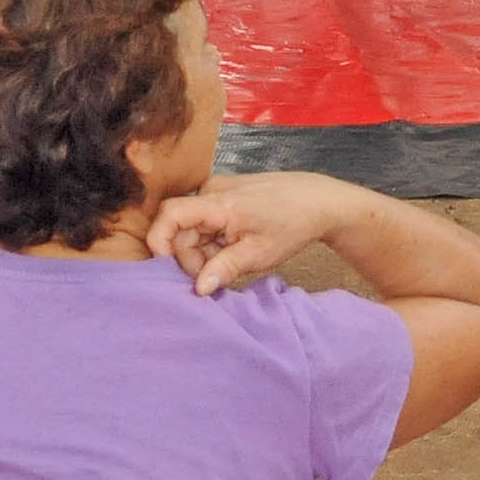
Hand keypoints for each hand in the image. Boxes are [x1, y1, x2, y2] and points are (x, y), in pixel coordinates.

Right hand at [148, 170, 375, 295]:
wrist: (319, 200)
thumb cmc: (292, 224)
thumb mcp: (259, 254)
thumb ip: (225, 269)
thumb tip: (199, 288)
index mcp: (219, 203)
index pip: (170, 214)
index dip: (160, 242)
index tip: (169, 268)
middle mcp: (212, 191)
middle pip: (180, 228)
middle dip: (191, 257)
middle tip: (218, 276)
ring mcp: (218, 191)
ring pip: (192, 227)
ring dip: (204, 251)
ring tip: (233, 260)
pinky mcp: (224, 195)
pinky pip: (205, 221)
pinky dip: (213, 240)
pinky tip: (234, 248)